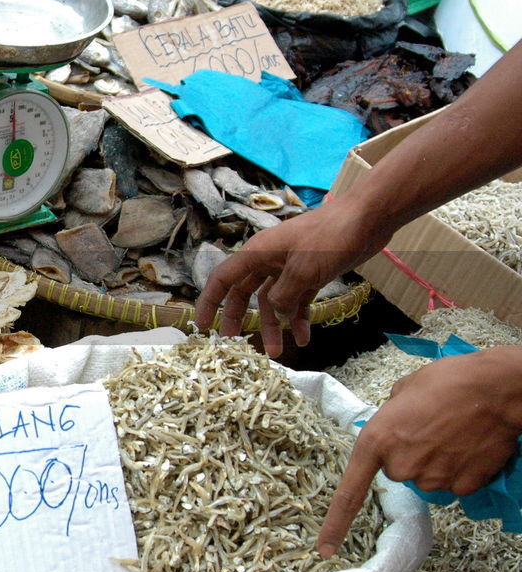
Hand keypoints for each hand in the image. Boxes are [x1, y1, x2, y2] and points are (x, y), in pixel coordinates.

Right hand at [195, 200, 386, 356]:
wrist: (367, 219)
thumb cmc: (330, 237)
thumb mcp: (303, 271)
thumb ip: (282, 296)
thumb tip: (274, 314)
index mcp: (257, 254)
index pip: (222, 279)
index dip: (209, 303)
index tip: (203, 327)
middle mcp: (267, 261)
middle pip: (244, 294)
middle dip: (240, 319)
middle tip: (235, 345)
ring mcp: (289, 268)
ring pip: (272, 302)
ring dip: (274, 326)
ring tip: (277, 352)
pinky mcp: (310, 274)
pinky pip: (296, 301)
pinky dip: (298, 318)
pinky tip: (304, 338)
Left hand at [317, 347, 521, 556]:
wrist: (495, 389)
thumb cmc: (447, 381)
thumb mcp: (402, 391)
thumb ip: (389, 415)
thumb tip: (392, 426)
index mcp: (376, 441)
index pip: (350, 492)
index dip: (336, 523)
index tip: (326, 549)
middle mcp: (400, 466)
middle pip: (398, 473)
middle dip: (409, 455)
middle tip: (429, 428)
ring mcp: (433, 479)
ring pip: (428, 478)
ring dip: (437, 462)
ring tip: (453, 432)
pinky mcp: (463, 486)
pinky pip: (455, 483)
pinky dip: (462, 469)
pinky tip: (470, 445)